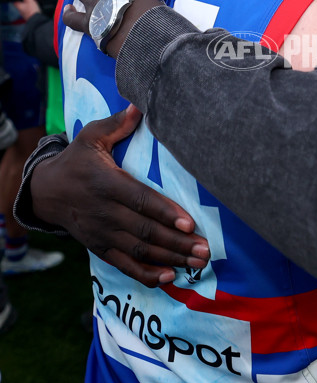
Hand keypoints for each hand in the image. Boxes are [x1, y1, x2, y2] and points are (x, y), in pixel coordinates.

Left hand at [14, 0, 41, 20]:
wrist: (39, 21)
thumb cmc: (32, 12)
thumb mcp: (29, 0)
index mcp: (18, 6)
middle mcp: (21, 9)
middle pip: (20, 2)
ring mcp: (26, 12)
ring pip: (25, 5)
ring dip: (28, 1)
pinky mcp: (31, 13)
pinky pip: (30, 8)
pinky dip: (32, 5)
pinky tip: (36, 3)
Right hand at [31, 106, 209, 286]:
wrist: (46, 191)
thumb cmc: (77, 160)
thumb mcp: (91, 137)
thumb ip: (117, 124)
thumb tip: (140, 105)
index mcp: (107, 183)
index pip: (140, 200)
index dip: (165, 213)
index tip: (189, 223)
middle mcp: (106, 212)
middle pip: (145, 231)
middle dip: (177, 243)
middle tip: (205, 250)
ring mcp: (103, 233)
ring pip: (139, 251)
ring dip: (170, 259)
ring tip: (197, 264)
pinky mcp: (100, 247)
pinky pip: (124, 264)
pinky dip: (146, 274)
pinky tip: (170, 277)